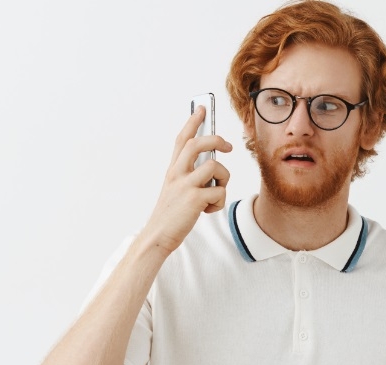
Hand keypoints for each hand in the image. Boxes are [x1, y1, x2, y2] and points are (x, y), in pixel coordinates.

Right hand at [140, 106, 232, 252]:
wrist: (158, 236)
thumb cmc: (170, 214)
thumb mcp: (175, 189)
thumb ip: (189, 176)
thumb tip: (212, 164)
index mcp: (172, 170)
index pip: (182, 139)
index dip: (192, 121)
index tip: (201, 108)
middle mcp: (177, 173)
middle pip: (198, 143)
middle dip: (217, 140)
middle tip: (228, 147)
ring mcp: (185, 185)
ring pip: (215, 166)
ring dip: (224, 178)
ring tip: (215, 191)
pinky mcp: (194, 198)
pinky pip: (219, 190)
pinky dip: (219, 201)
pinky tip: (208, 209)